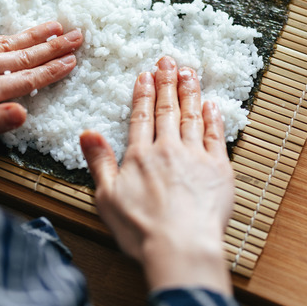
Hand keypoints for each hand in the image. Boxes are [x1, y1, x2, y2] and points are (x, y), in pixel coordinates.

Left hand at [0, 21, 81, 148]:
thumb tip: (23, 113)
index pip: (26, 80)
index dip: (52, 70)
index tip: (73, 60)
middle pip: (22, 54)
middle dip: (52, 45)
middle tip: (77, 34)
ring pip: (3, 41)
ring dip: (31, 34)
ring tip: (53, 25)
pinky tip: (5, 34)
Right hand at [80, 56, 234, 293]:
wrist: (181, 245)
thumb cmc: (141, 229)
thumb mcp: (107, 198)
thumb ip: (99, 162)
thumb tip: (87, 133)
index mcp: (140, 156)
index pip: (142, 116)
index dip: (144, 93)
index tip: (146, 74)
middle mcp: (168, 150)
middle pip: (167, 110)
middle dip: (167, 82)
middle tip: (168, 60)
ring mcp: (196, 157)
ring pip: (192, 116)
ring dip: (190, 92)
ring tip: (189, 72)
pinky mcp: (219, 170)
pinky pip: (216, 136)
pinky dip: (213, 118)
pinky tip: (211, 104)